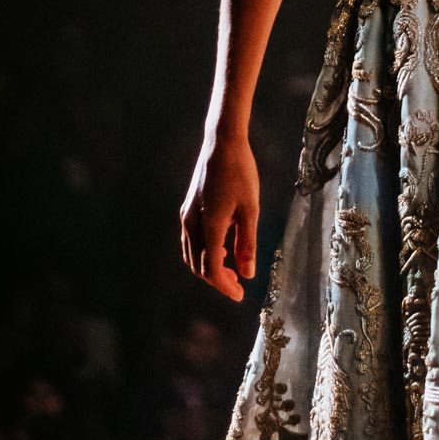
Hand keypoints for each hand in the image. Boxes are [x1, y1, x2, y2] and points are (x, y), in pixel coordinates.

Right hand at [180, 133, 259, 299]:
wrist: (222, 143)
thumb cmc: (241, 173)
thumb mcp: (251, 209)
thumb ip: (248, 243)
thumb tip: (247, 274)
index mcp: (209, 226)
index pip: (211, 268)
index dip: (225, 286)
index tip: (240, 296)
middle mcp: (192, 223)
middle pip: (198, 265)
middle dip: (217, 279)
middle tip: (238, 286)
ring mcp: (187, 215)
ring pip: (191, 254)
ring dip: (208, 267)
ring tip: (231, 270)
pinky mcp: (188, 209)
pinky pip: (191, 241)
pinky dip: (203, 252)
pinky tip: (223, 249)